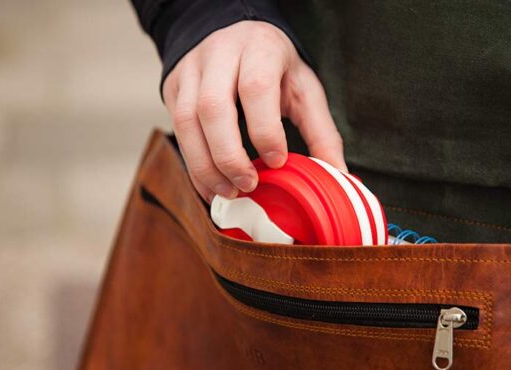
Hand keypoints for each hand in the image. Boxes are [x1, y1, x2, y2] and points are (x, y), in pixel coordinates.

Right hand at [162, 21, 346, 202]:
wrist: (232, 36)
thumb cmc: (273, 67)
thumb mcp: (303, 89)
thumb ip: (321, 131)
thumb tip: (337, 174)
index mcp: (259, 48)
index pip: (255, 88)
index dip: (265, 130)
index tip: (277, 162)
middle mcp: (218, 54)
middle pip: (213, 107)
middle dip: (229, 156)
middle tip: (248, 185)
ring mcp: (190, 71)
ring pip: (187, 122)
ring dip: (205, 167)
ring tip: (228, 193)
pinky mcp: (173, 89)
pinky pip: (177, 132)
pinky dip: (194, 166)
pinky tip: (211, 187)